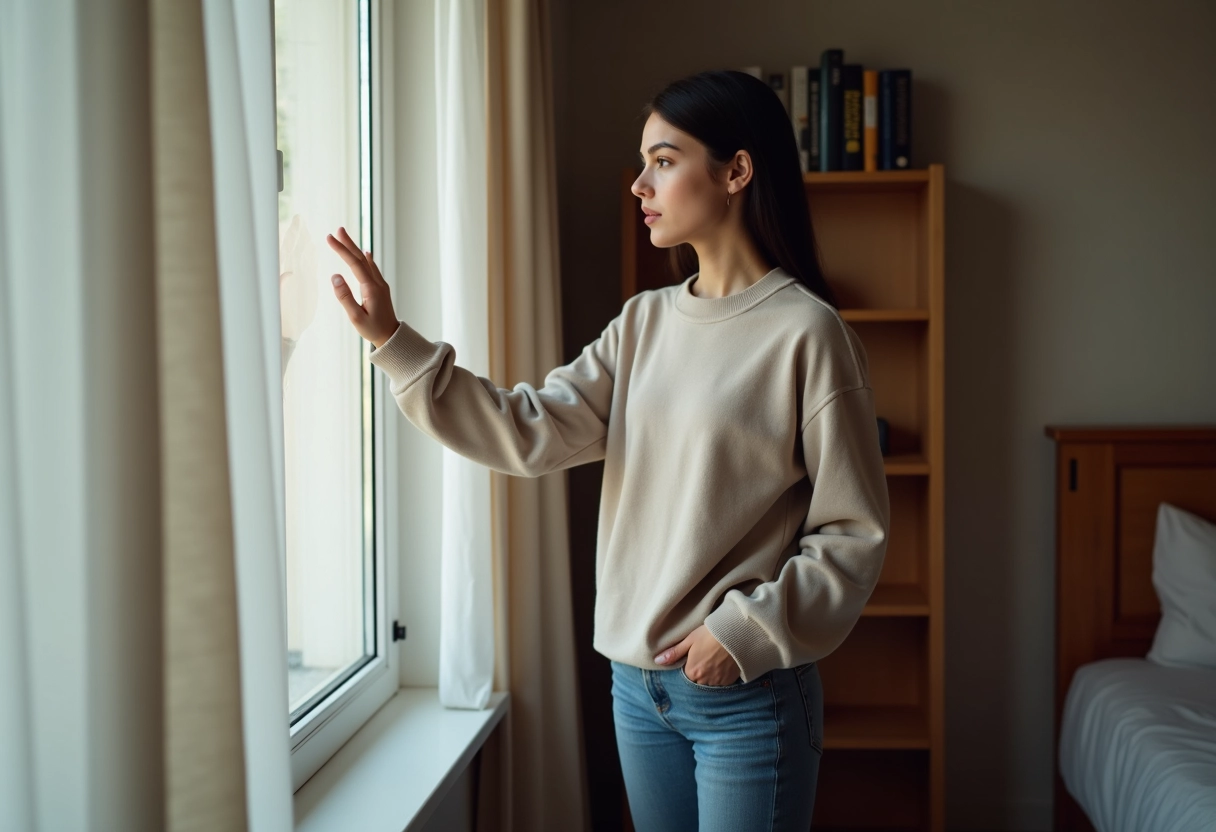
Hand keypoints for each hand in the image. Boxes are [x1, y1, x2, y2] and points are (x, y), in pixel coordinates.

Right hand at [327, 226, 398, 348]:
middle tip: (337, 230)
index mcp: (371, 288)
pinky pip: (372, 268)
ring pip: (366, 262)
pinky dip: (366, 258)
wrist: (392, 336)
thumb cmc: (373, 329)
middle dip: (348, 243)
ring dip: (355, 248)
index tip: (329, 238)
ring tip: (345, 237)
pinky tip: (365, 253)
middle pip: (361, 258)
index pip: (354, 263)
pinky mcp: (381, 288)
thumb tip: (335, 277)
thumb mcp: (356, 317)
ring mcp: (380, 284)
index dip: (341, 249)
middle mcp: (377, 283)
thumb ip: (345, 297)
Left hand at [654, 624, 741, 685]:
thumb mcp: (690, 640)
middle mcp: (704, 680)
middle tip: (704, 659)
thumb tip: (657, 660)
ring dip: (709, 676)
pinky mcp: (730, 681)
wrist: (737, 634)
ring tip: (713, 661)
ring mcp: (718, 682)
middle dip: (698, 673)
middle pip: (697, 681)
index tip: (692, 659)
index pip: (685, 676)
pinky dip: (720, 677)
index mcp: (692, 671)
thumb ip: (674, 653)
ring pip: (709, 683)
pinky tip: (722, 665)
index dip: (688, 667)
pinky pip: (721, 683)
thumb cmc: (711, 634)